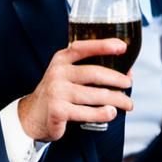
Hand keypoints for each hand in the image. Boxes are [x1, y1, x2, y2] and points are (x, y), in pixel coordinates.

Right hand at [17, 39, 134, 141]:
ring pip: (95, 95)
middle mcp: (57, 73)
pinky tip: (111, 112)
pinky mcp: (58, 111)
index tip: (123, 47)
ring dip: (117, 99)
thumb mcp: (69, 76)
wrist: (32, 116)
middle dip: (117, 79)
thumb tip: (128, 72)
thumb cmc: (59, 93)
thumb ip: (93, 71)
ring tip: (128, 104)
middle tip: (129, 84)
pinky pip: (87, 112)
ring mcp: (57, 92)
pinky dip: (103, 113)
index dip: (103, 46)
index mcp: (61, 60)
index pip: (82, 48)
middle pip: (94, 73)